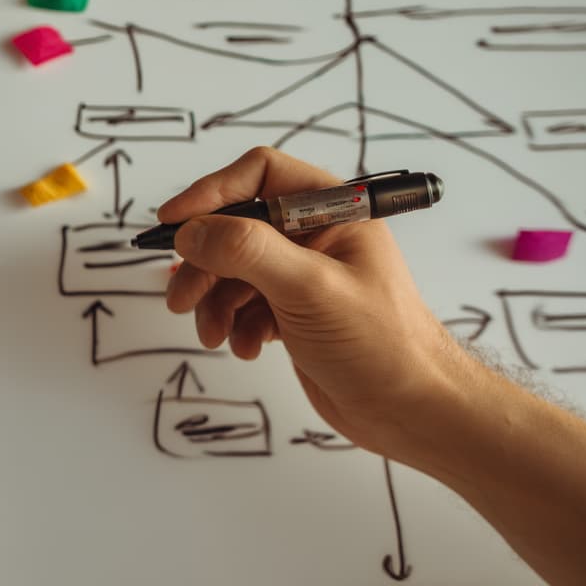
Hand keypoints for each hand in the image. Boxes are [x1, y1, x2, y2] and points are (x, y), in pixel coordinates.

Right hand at [159, 146, 474, 459]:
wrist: (411, 411)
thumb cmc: (382, 345)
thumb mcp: (310, 288)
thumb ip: (248, 251)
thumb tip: (192, 231)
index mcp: (334, 210)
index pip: (261, 174)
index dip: (213, 192)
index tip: (175, 221)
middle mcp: (316, 236)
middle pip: (237, 226)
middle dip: (205, 261)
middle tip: (181, 297)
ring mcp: (304, 275)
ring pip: (234, 269)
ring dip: (214, 301)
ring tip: (213, 334)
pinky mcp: (294, 311)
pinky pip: (244, 304)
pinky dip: (234, 324)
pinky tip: (246, 347)